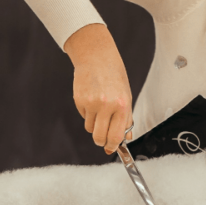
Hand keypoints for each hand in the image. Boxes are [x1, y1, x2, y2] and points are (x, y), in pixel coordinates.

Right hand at [64, 24, 133, 154]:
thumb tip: (125, 140)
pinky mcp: (79, 100)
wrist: (96, 56)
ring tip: (99, 109)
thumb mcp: (126, 96)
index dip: (113, 146)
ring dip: (94, 125)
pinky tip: (92, 100)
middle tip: (102, 140)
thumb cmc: (114, 76)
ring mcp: (92, 103)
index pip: (116, 135)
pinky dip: (87, 114)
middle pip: (99, 137)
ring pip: (90, 128)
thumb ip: (126, 119)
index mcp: (123, 105)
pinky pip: (83, 117)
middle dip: (101, 142)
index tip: (111, 148)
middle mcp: (107, 105)